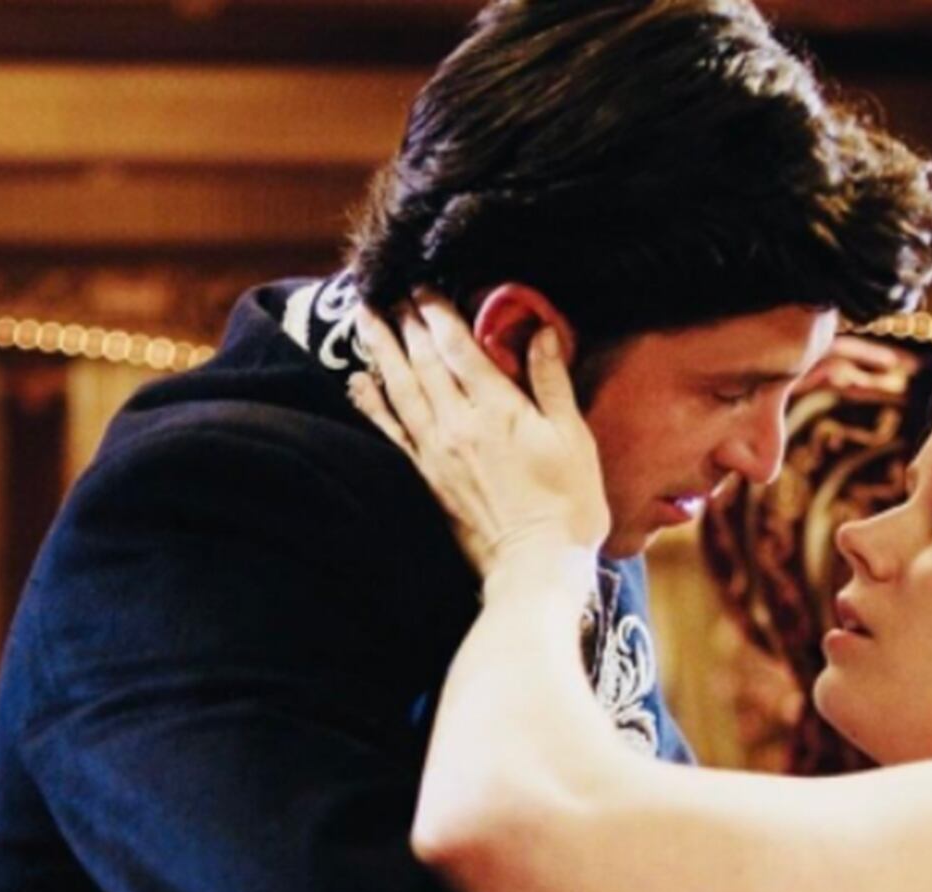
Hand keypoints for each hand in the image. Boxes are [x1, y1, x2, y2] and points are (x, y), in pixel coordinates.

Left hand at [347, 291, 609, 579]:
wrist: (535, 566)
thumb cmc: (568, 504)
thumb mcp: (573, 438)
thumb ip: (553, 382)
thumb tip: (543, 330)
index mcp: (497, 408)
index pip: (458, 346)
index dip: (438, 311)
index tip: (424, 284)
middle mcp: (458, 424)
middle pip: (423, 360)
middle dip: (405, 321)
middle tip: (389, 289)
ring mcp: (436, 451)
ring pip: (400, 388)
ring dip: (381, 350)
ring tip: (365, 317)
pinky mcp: (426, 477)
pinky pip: (390, 432)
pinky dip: (371, 403)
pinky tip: (358, 381)